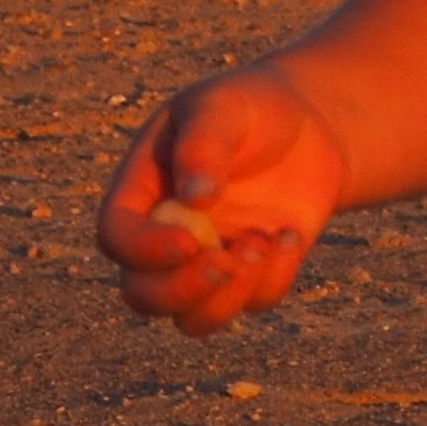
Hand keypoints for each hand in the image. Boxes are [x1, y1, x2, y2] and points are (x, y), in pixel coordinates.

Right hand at [99, 69, 348, 335]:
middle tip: (226, 261)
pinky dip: (273, 280)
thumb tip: (194, 199)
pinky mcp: (251, 275)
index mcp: (142, 192)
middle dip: (180, 291)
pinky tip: (291, 235)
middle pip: (143, 294)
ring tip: (262, 242)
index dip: (142, 250)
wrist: (309, 123)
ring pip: (192, 319)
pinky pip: (252, 304)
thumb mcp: (223, 107)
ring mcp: (208, 261)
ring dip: (226, 298)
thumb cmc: (250, 106)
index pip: (117, 236)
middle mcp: (166, 236)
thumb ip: (203, 145)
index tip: (189, 240)